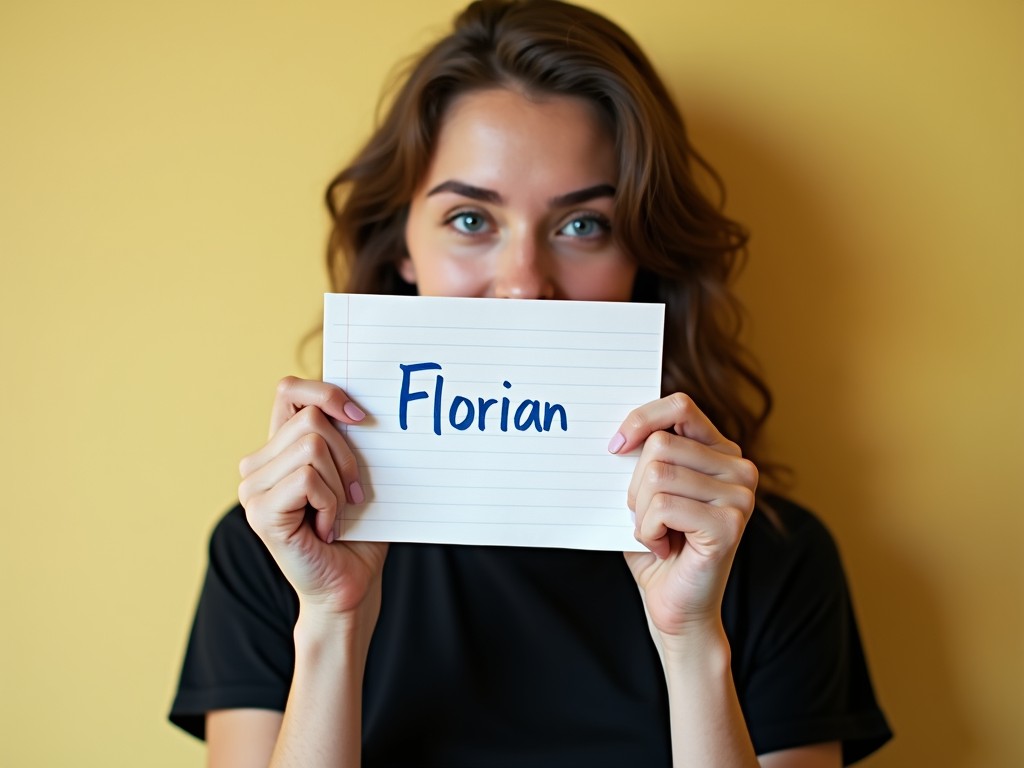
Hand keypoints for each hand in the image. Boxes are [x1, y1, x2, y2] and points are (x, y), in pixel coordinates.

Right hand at [238, 377, 387, 618]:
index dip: (325, 391)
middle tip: (353, 494)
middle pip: (310, 418)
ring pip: (312, 446)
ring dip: (339, 484)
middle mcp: (257, 465)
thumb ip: (346, 437)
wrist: (350, 585)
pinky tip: (326, 529)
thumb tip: (360, 405)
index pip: (289, 390)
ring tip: (336, 515)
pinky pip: (308, 478)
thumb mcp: (355, 473)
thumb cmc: (357, 532)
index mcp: (279, 449)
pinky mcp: (260, 511)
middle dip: (347, 454)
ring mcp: (253, 488)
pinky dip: (330, 503)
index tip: (360, 417)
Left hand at [613, 394, 757, 639]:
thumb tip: (616, 434)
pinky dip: (647, 531)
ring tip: (657, 534)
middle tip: (644, 516)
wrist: (674, 606)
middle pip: (660, 444)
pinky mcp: (729, 524)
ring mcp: (740, 495)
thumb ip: (643, 456)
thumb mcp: (645, 490)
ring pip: (657, 475)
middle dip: (634, 484)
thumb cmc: (658, 544)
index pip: (680, 406)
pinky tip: (664, 547)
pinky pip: (663, 506)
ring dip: (640, 512)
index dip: (641, 419)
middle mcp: (739, 468)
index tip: (614, 446)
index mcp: (721, 451)